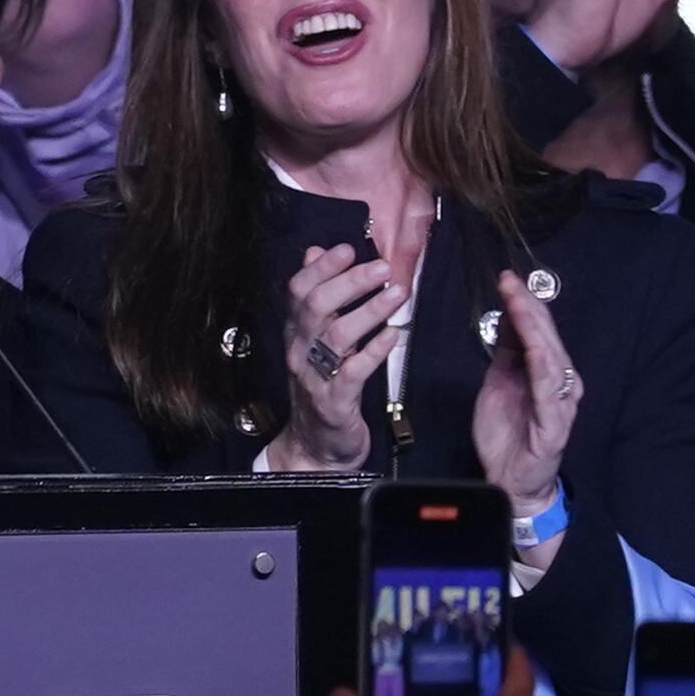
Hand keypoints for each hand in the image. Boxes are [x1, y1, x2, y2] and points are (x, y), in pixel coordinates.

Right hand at [275, 244, 407, 469]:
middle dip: (351, 282)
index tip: (349, 247)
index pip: (298, 290)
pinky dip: (375, 350)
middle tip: (383, 267)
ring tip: (399, 293)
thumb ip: (314, 297)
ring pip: (338, 335)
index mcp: (295, 333)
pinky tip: (394, 335)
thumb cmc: (321, 387)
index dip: (322, 266)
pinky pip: (354, 372)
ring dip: (371, 310)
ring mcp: (315, 377)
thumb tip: (314, 252)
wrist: (315, 447)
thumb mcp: (312, 340)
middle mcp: (300, 351)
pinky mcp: (335, 402)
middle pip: (317, 306)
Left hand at [471, 271, 580, 536]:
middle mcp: (559, 381)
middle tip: (510, 281)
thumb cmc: (508, 432)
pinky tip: (535, 347)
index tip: (506, 278)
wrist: (510, 479)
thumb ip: (505, 353)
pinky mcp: (555, 421)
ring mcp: (560, 400)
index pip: (537, 330)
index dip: (523, 303)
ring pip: (549, 356)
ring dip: (534, 328)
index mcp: (545, 370)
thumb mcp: (499, 382)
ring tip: (519, 303)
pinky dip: (543, 365)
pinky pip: (549, 389)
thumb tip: (504, 317)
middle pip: (546, 337)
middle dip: (527, 307)